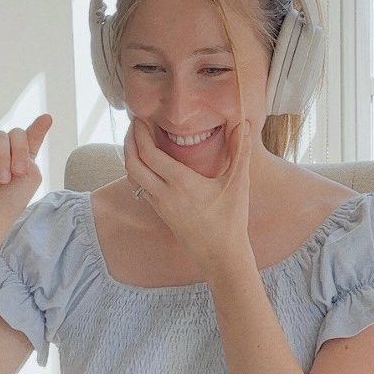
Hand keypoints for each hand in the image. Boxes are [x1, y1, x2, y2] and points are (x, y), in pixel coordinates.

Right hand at [0, 113, 52, 234]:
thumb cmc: (8, 203)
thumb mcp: (30, 177)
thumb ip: (30, 153)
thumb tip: (22, 133)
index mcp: (21, 158)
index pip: (30, 138)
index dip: (38, 128)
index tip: (48, 118)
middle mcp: (3, 152)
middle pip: (16, 134)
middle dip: (20, 151)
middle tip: (18, 173)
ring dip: (4, 158)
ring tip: (2, 179)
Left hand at [124, 117, 252, 271]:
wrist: (220, 256)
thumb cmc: (231, 221)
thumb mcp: (238, 184)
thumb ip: (240, 151)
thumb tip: (244, 123)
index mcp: (180, 183)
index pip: (149, 153)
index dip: (140, 133)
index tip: (141, 117)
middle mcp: (164, 194)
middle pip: (133, 163)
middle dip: (130, 141)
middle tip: (135, 124)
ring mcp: (160, 205)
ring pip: (133, 178)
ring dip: (130, 157)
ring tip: (137, 140)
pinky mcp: (161, 214)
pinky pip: (141, 188)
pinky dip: (138, 172)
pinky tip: (148, 164)